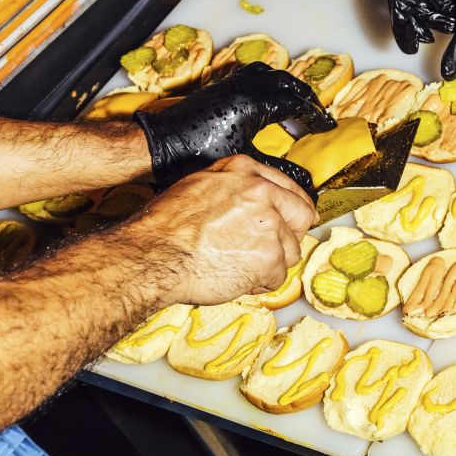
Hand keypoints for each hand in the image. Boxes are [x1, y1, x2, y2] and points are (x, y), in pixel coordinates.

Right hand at [121, 154, 316, 304]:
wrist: (154, 256)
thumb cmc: (167, 227)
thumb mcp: (198, 185)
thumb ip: (232, 185)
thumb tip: (251, 193)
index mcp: (246, 172)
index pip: (290, 188)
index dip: (293, 208)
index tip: (296, 218)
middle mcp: (262, 193)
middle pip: (300, 216)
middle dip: (288, 236)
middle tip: (269, 249)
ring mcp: (269, 224)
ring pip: (290, 250)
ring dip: (270, 263)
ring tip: (239, 265)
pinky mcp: (270, 256)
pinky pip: (278, 277)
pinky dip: (260, 284)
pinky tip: (236, 278)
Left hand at [135, 62, 332, 187]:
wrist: (159, 146)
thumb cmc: (196, 156)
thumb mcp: (245, 163)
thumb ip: (279, 170)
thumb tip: (306, 182)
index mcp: (256, 103)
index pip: (297, 104)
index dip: (315, 116)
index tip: (327, 127)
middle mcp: (246, 88)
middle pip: (288, 83)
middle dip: (306, 97)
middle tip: (316, 114)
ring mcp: (232, 84)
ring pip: (270, 74)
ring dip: (287, 86)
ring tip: (296, 102)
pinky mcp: (220, 87)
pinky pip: (253, 74)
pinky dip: (268, 82)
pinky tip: (267, 97)